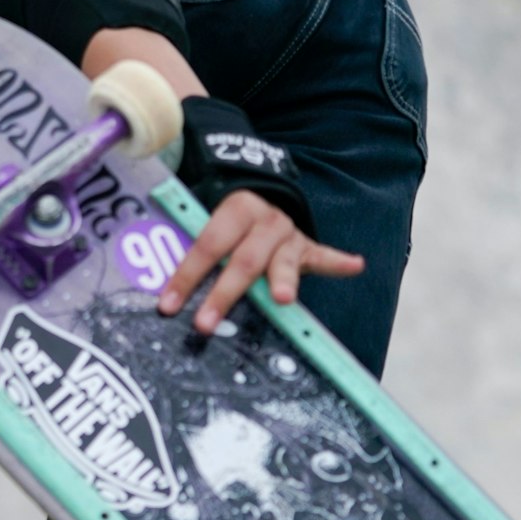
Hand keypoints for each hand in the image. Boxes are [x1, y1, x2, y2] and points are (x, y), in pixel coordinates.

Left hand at [155, 190, 363, 332]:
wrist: (264, 196)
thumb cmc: (229, 224)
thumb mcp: (211, 225)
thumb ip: (194, 250)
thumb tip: (165, 290)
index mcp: (236, 209)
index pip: (207, 245)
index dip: (186, 275)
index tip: (168, 305)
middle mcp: (266, 220)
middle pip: (243, 260)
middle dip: (223, 294)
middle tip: (206, 323)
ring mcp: (290, 235)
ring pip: (283, 261)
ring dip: (282, 280)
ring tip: (283, 298)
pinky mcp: (308, 249)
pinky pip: (323, 257)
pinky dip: (339, 262)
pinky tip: (355, 265)